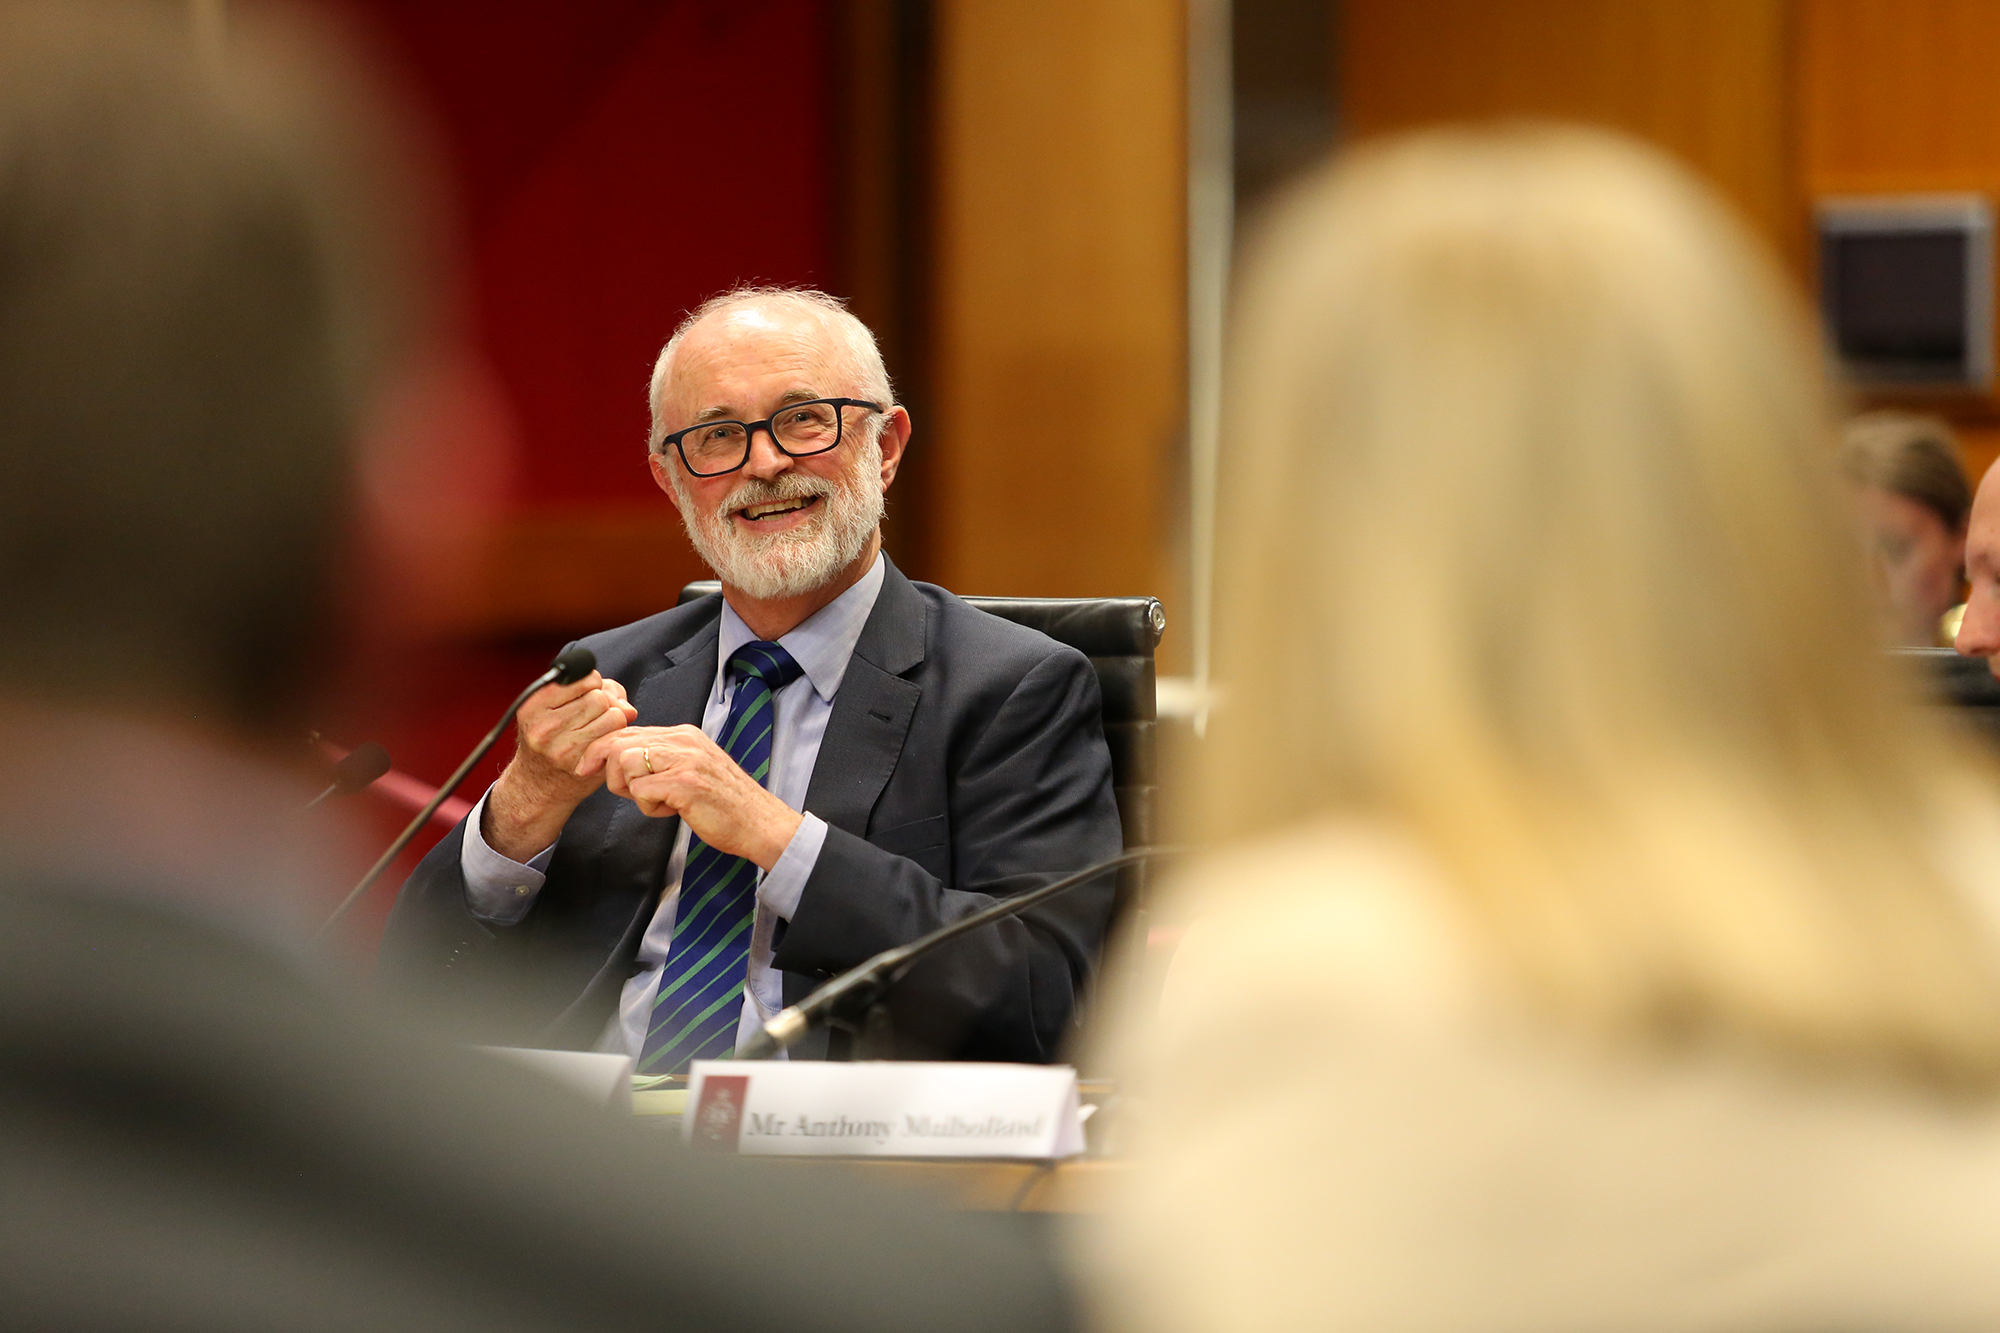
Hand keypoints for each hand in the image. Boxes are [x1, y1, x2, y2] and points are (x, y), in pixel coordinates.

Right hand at [483, 670, 637, 861]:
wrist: (537, 784)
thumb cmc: (551, 738)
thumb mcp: (556, 707)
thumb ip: (594, 690)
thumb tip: (627, 708)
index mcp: (533, 706)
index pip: (585, 678)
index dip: (592, 683)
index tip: (585, 694)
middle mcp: (544, 728)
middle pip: (600, 697)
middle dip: (604, 702)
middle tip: (592, 715)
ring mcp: (564, 750)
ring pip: (614, 716)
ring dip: (613, 719)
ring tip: (598, 727)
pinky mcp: (584, 767)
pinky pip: (616, 737)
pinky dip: (615, 735)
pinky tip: (602, 742)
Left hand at [580, 725, 802, 869]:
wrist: (758, 823)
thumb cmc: (724, 803)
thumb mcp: (691, 769)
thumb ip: (661, 759)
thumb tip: (619, 759)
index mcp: (684, 734)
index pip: (627, 730)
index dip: (601, 750)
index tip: (587, 768)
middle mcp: (684, 740)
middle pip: (619, 742)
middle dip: (611, 772)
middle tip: (628, 793)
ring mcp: (685, 759)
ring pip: (625, 762)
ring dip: (631, 790)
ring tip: (658, 802)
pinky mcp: (685, 783)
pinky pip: (640, 790)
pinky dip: (649, 807)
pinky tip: (672, 810)